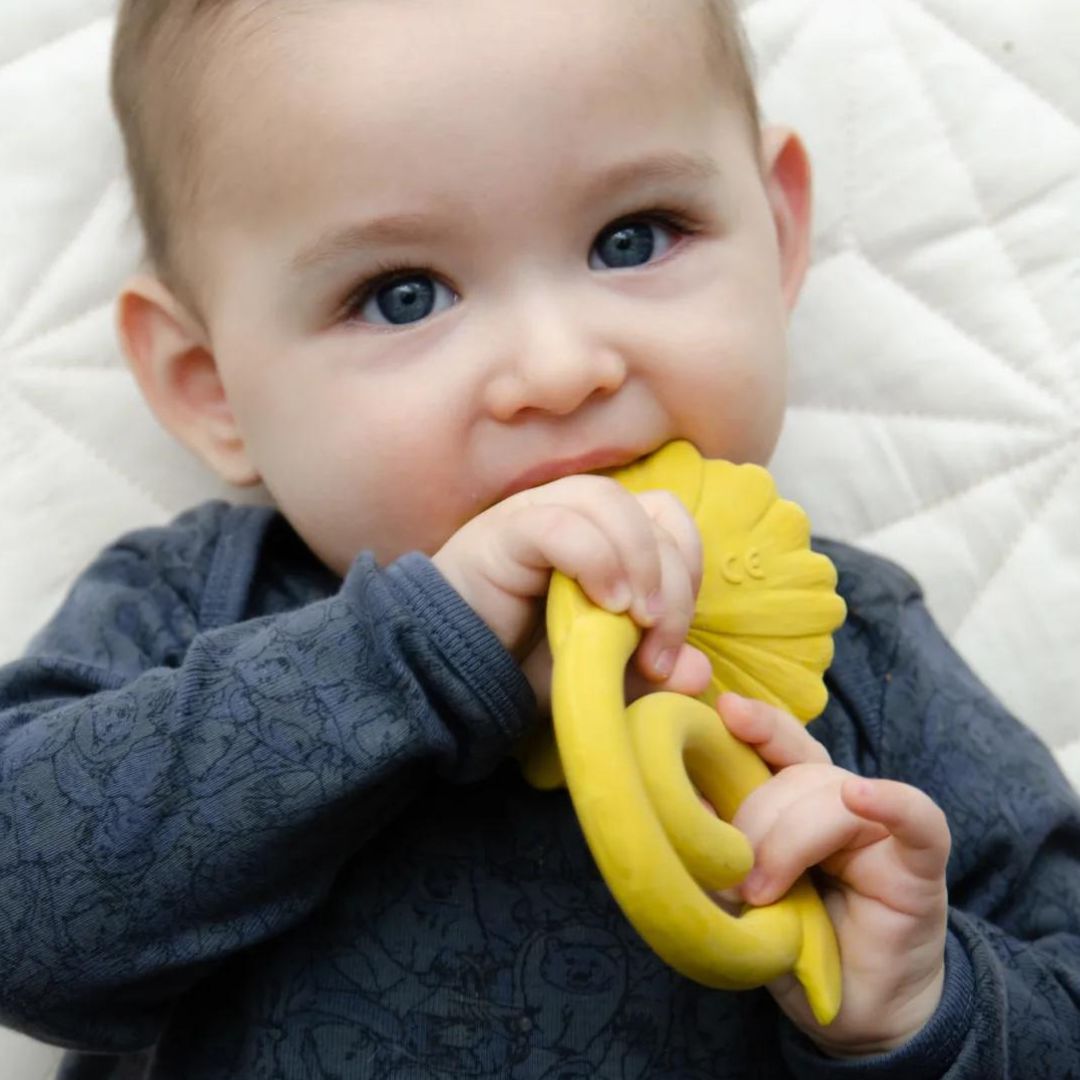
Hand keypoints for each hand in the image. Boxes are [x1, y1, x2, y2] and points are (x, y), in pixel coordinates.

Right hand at [433, 474, 711, 697]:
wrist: (449, 676)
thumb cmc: (521, 667)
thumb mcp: (602, 674)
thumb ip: (649, 671)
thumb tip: (701, 673)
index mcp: (605, 534)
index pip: (669, 518)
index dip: (689, 569)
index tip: (674, 640)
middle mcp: (575, 513)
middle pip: (651, 510)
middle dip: (674, 582)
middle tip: (660, 650)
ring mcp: (537, 514)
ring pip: (609, 501)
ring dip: (640, 562)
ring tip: (637, 620)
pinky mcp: (503, 532)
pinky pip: (558, 524)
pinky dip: (595, 560)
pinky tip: (605, 605)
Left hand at [718, 693, 950, 1057]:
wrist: (856, 1012)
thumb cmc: (794, 948)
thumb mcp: (739, 896)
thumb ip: (719, 848)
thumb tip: (684, 799)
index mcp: (798, 801)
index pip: (779, 746)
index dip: (756, 725)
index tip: (725, 711)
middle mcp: (841, 803)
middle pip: (797, 774)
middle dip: (757, 819)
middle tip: (734, 880)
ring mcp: (882, 829)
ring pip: (832, 796)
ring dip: (788, 840)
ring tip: (763, 894)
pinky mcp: (920, 864)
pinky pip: (917, 819)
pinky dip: (890, 802)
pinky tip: (861, 797)